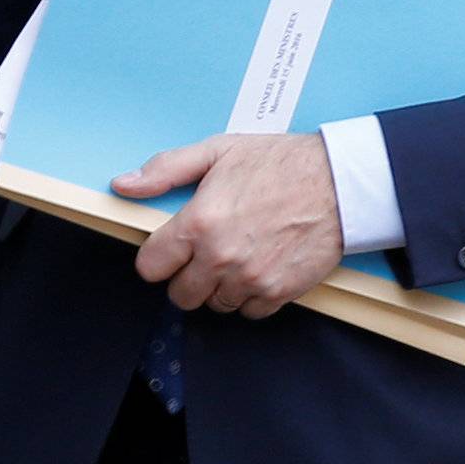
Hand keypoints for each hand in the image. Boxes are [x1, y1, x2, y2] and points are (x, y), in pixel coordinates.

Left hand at [112, 132, 343, 319]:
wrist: (340, 182)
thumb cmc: (281, 163)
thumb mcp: (219, 151)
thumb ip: (167, 169)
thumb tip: (124, 185)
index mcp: (199, 223)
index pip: (151, 267)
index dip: (159, 257)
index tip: (173, 249)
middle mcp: (220, 257)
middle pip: (180, 295)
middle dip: (189, 275)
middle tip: (208, 252)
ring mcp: (249, 279)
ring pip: (214, 305)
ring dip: (221, 287)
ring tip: (239, 255)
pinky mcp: (277, 292)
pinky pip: (249, 312)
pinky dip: (252, 295)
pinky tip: (261, 266)